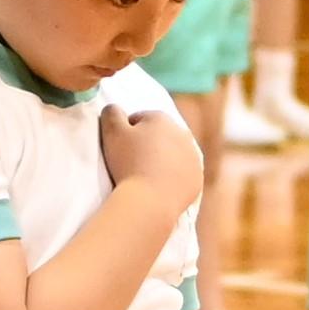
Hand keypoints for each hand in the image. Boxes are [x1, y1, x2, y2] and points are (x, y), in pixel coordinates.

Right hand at [102, 93, 206, 215]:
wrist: (150, 201)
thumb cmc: (129, 163)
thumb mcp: (112, 132)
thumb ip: (111, 113)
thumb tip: (114, 108)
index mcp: (161, 118)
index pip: (138, 119)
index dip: (125, 133)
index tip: (120, 149)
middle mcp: (182, 133)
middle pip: (158, 136)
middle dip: (146, 145)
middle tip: (131, 163)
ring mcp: (193, 157)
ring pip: (172, 155)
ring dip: (161, 160)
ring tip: (144, 176)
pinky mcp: (197, 179)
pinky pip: (181, 175)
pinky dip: (172, 178)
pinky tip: (159, 186)